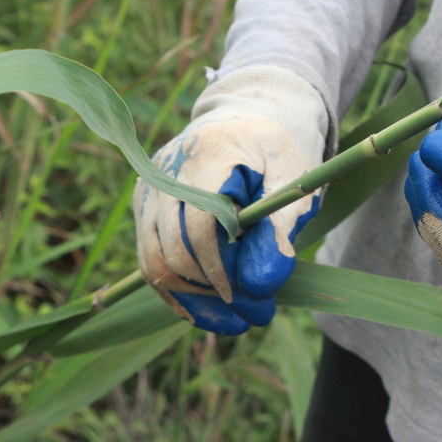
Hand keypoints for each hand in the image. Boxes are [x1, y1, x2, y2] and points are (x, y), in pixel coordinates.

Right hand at [134, 69, 325, 334]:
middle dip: (212, 293)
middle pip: (171, 250)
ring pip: (153, 261)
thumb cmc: (280, 151)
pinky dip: (175, 291)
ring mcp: (150, 189)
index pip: (199, 226)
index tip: (252, 299)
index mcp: (208, 154)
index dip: (220, 270)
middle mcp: (166, 170)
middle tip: (256, 317)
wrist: (252, 117)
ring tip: (235, 323)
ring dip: (193, 301)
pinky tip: (205, 313)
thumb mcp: (296, 184)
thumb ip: (280, 229)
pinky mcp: (145, 206)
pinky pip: (149, 259)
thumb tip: (260, 284)